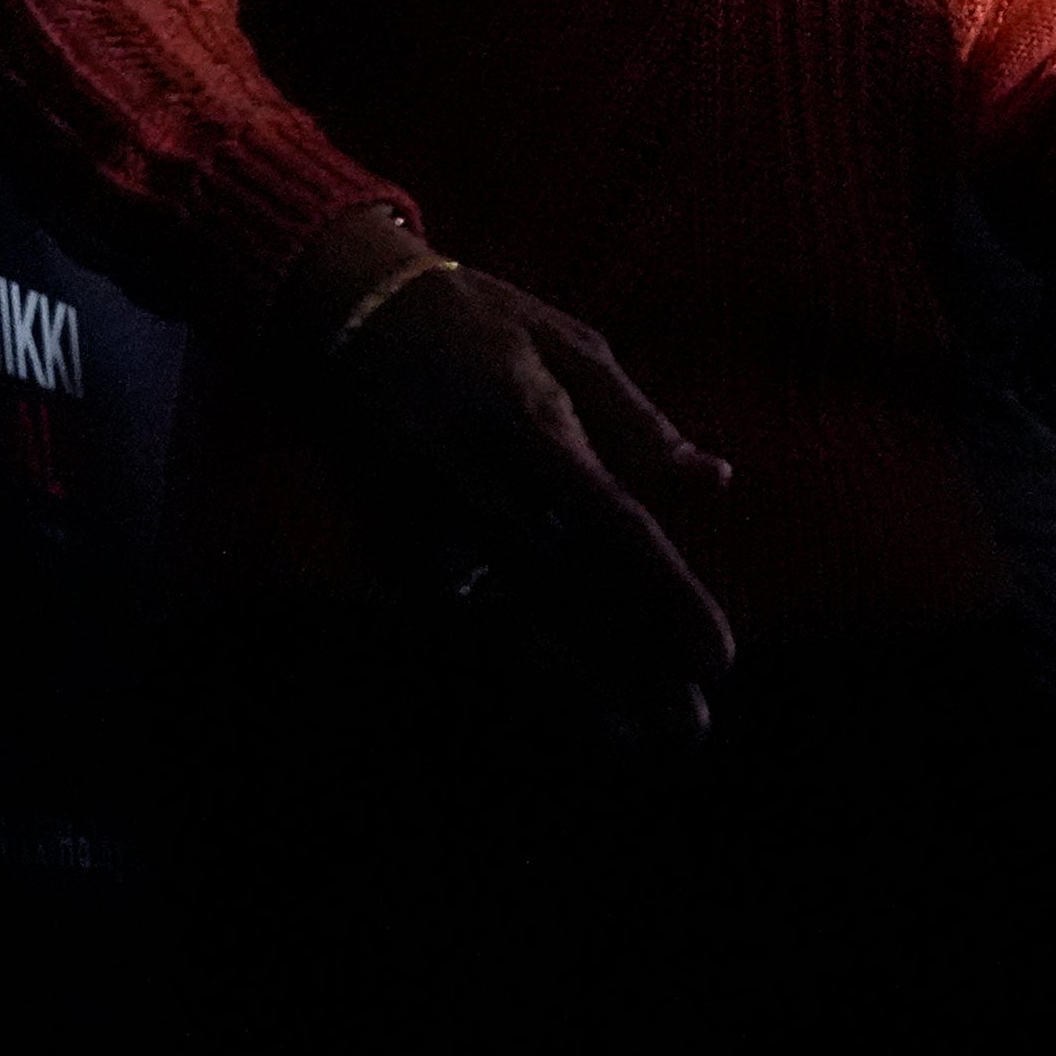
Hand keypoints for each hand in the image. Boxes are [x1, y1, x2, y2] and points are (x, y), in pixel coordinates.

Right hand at [322, 246, 735, 738]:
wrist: (336, 316)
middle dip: (631, 666)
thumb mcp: (567, 344)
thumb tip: (719, 483)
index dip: (666, 596)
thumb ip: (640, 425)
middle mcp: (470, 478)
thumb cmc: (477, 324)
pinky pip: (467, 622)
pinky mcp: (391, 550)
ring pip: (509, 621)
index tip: (719, 657)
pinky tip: (575, 707)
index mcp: (523, 415)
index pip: (609, 524)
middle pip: (563, 590)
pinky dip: (523, 667)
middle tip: (694, 728)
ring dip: (580, 687)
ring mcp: (421, 521)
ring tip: (644, 739)